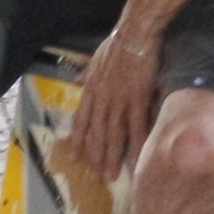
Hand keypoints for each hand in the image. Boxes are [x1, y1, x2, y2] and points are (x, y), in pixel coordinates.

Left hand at [66, 21, 160, 178]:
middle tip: (95, 177)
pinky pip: (136, 128)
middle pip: (96, 134)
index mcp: (90, 91)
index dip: (78, 141)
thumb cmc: (115, 46)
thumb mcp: (93, 59)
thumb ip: (85, 74)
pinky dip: (136, 146)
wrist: (133, 36)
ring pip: (113, 135)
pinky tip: (136, 161)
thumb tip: (77, 82)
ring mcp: (118, 102)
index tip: (76, 157)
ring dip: (111, 157)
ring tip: (110, 176)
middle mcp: (101, 100)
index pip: (81, 121)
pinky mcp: (137, 101)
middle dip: (95, 157)